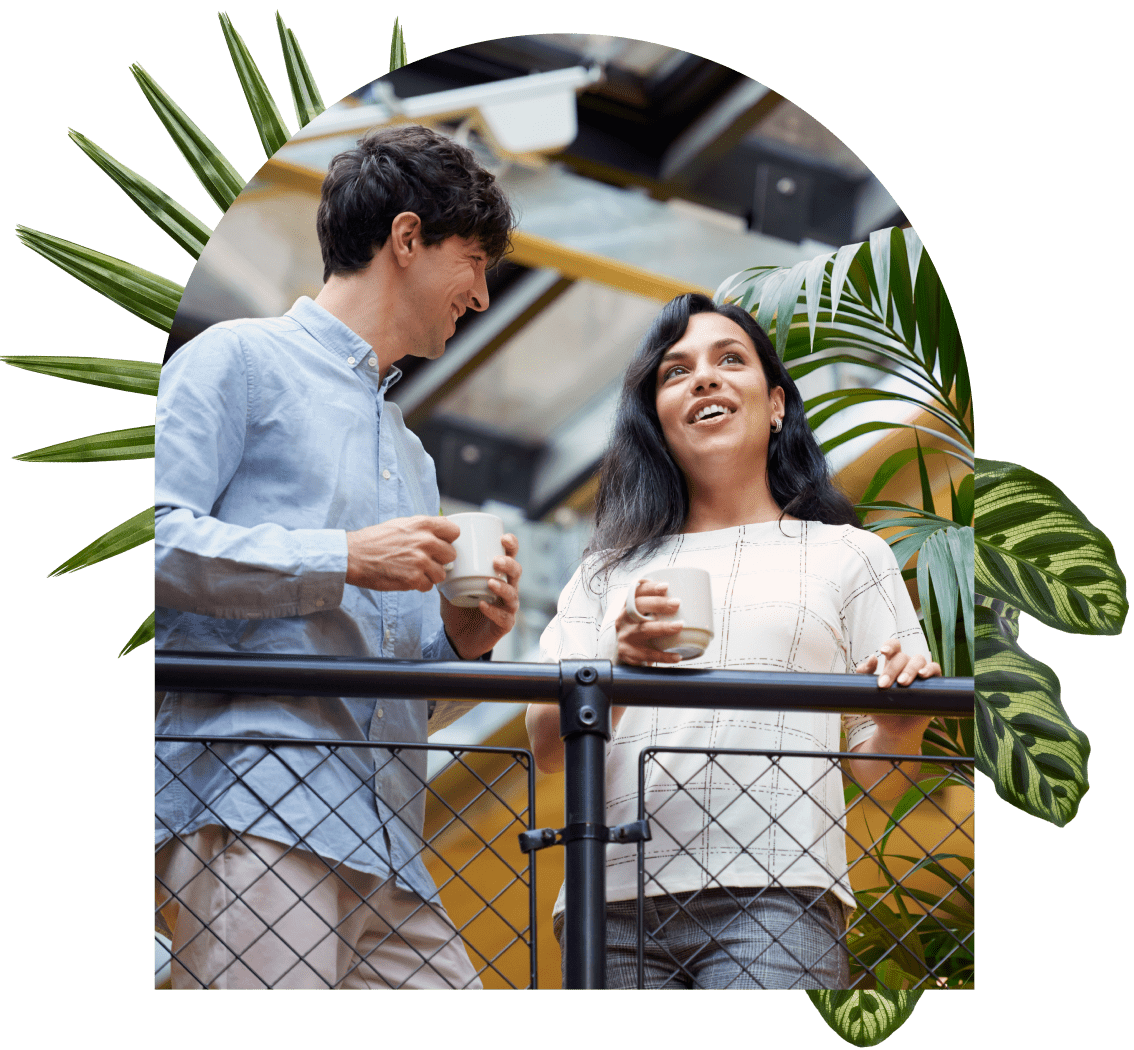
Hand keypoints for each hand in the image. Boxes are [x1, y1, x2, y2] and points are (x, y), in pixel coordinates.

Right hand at [345, 515, 458, 591]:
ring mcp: (420, 560)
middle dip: (440, 560)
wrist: (353, 556)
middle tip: (425, 560)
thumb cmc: (375, 540)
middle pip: (451, 555)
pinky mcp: (413, 578)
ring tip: (414, 571)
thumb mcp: (401, 524)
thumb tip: (443, 529)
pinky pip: (428, 586)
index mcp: (422, 524)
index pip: (454, 531)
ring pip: (441, 574)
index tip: (441, 544)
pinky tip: (407, 578)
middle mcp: (425, 540)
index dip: (448, 540)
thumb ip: (424, 527)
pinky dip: (419, 585)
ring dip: (430, 575)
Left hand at [442, 533, 521, 659]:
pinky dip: (493, 611)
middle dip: (509, 564)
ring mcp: (507, 608)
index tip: (504, 538)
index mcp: (498, 575)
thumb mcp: (450, 587)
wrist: (458, 637)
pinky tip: (483, 605)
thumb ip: (446, 572)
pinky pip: (503, 618)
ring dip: (503, 587)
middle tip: (496, 561)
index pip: (510, 557)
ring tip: (490, 582)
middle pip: (516, 573)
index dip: (511, 546)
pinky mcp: (504, 625)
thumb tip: (436, 554)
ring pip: (513, 595)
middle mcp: (507, 589)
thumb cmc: (459, 608)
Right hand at [615, 580, 683, 665]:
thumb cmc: (638, 628)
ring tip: (679, 625)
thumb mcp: (640, 614)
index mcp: (628, 606)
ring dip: (663, 627)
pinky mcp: (629, 653)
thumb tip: (688, 596)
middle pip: (638, 607)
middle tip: (676, 603)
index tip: (666, 586)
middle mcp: (624, 619)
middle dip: (658, 603)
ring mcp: (625, 636)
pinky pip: (648, 654)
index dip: (650, 588)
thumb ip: (655, 605)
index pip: (636, 592)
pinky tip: (677, 656)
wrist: (623, 651)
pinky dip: (664, 656)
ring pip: (643, 629)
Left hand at [854, 638, 939, 749]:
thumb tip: (872, 657)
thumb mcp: (868, 692)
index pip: (894, 646)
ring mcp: (921, 673)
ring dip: (909, 670)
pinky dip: (930, 669)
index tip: (882, 651)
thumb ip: (864, 674)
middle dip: (892, 670)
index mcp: (892, 664)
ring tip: (902, 683)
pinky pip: (935, 668)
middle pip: (902, 657)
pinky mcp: (933, 683)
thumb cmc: (882, 708)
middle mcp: (908, 665)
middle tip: (884, 685)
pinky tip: (922, 675)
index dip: (890, 645)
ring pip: (919, 660)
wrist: (896, 730)